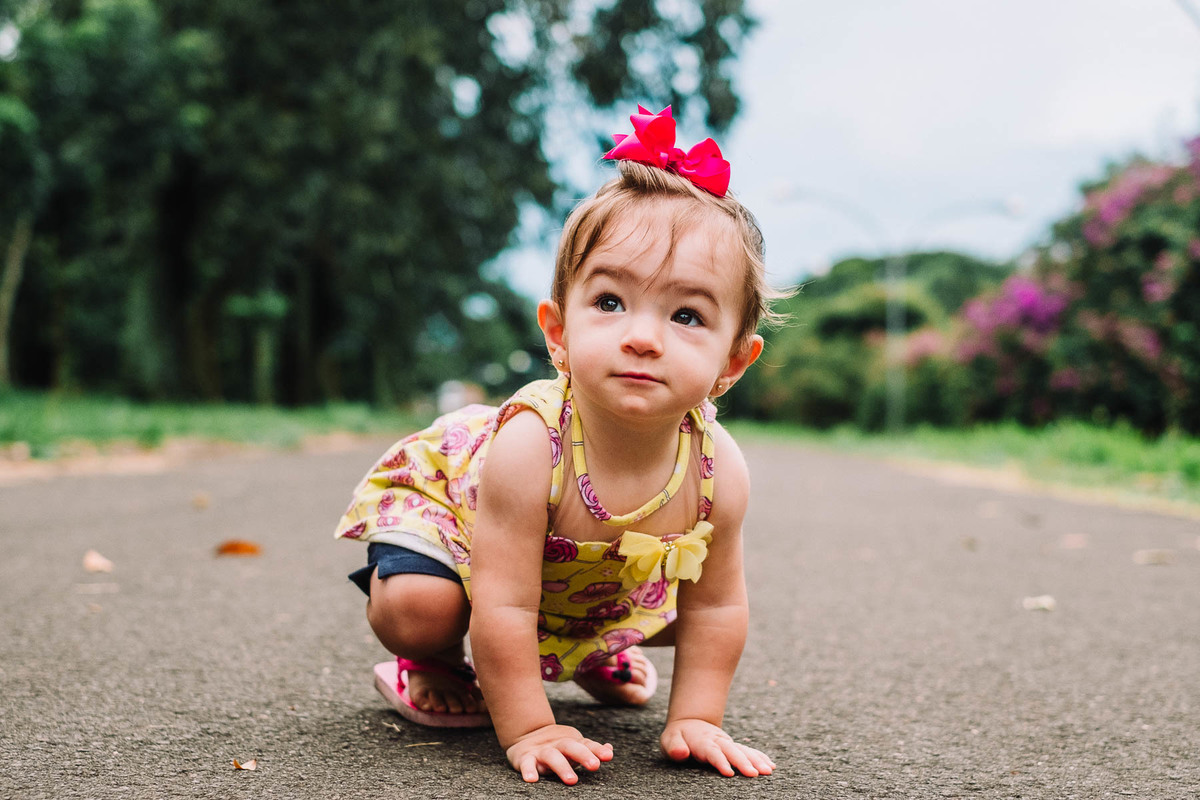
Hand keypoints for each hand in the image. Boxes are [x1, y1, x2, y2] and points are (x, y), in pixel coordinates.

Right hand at [505, 724, 613, 784]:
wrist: (527, 734)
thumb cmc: (558, 747)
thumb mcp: (575, 746)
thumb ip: (591, 749)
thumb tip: (609, 750)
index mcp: (572, 743)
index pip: (587, 745)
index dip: (597, 750)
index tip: (608, 756)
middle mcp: (558, 746)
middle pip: (571, 747)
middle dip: (583, 755)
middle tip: (594, 765)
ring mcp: (542, 752)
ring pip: (552, 757)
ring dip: (562, 767)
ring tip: (572, 780)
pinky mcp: (525, 758)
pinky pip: (526, 764)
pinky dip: (528, 770)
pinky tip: (532, 779)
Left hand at [660, 718, 774, 776]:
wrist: (689, 722)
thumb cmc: (678, 736)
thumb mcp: (669, 740)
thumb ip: (674, 747)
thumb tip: (681, 753)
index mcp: (702, 741)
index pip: (712, 752)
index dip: (721, 762)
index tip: (729, 773)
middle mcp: (718, 741)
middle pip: (732, 751)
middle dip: (743, 762)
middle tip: (754, 774)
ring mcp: (727, 743)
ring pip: (743, 751)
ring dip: (756, 760)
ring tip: (768, 771)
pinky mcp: (733, 746)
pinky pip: (748, 751)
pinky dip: (759, 756)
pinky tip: (770, 765)